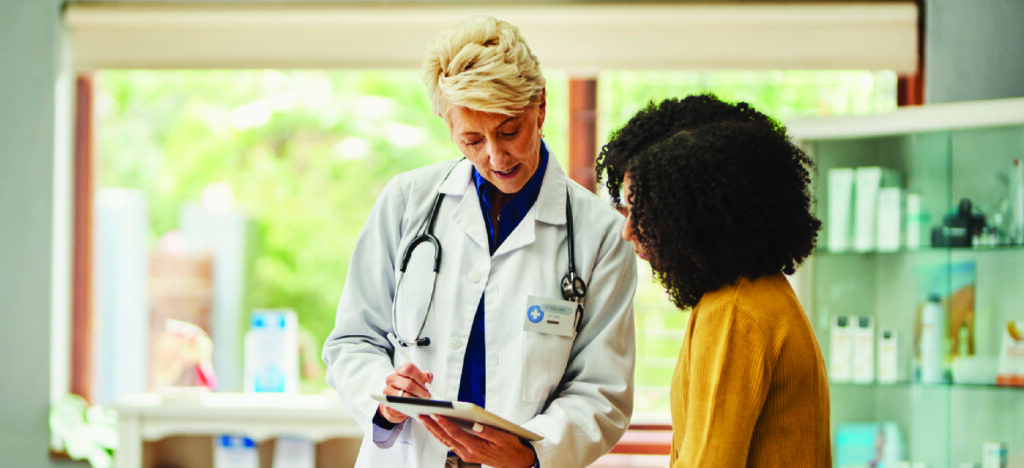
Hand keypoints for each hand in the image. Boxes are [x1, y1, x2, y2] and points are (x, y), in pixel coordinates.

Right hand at [377, 362, 432, 423]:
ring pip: (404, 396)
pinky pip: (400, 404)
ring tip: (422, 401)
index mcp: (401, 371)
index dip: (420, 377)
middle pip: (408, 384)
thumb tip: (427, 376)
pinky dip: (409, 406)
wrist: (398, 402)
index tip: (427, 384)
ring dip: (415, 400)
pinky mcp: (387, 401)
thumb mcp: (418, 381)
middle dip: (420, 391)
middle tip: (427, 395)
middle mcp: (392, 378)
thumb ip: (425, 377)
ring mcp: (388, 390)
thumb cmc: (409, 389)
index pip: (409, 368)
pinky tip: (414, 405)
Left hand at [419, 416, 536, 467]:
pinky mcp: (466, 453)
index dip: (444, 423)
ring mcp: (466, 454)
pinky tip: (436, 429)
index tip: (435, 413)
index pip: (455, 433)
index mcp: (476, 448)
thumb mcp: (503, 438)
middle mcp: (468, 453)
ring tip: (424, 420)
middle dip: (432, 426)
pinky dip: (441, 435)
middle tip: (422, 415)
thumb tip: (476, 425)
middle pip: (446, 438)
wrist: (516, 461)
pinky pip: (450, 444)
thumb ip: (488, 432)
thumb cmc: (511, 448)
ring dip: (434, 431)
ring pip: (445, 441)